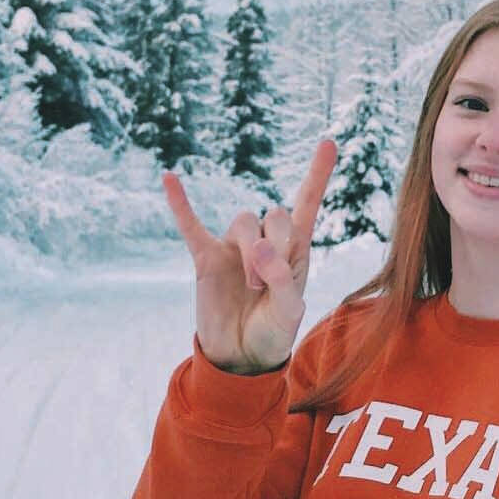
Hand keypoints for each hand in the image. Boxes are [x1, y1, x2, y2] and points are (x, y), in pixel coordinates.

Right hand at [162, 139, 337, 373]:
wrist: (241, 356)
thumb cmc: (273, 332)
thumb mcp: (289, 312)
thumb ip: (282, 279)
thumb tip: (260, 246)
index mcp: (295, 248)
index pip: (307, 202)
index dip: (317, 173)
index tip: (328, 141)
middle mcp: (266, 240)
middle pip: (273, 214)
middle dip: (274, 247)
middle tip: (267, 284)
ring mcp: (234, 247)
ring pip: (243, 222)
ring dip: (249, 252)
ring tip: (250, 286)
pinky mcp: (207, 258)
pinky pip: (191, 225)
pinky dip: (181, 203)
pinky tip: (169, 178)